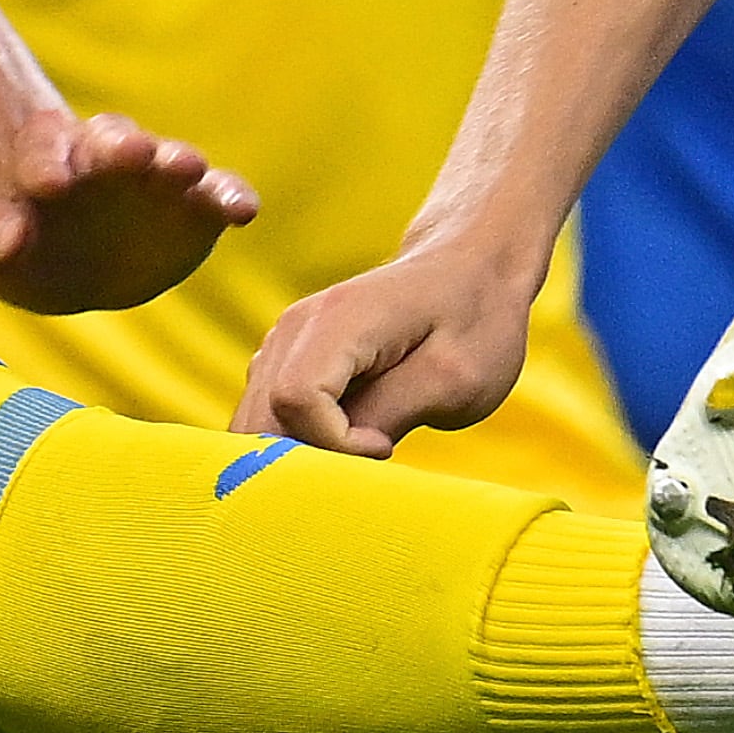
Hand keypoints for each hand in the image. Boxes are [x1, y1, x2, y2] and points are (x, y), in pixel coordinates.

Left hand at [0, 110, 257, 315]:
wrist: (76, 258)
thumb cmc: (25, 244)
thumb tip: (11, 238)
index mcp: (47, 158)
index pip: (42, 149)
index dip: (44, 163)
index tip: (46, 185)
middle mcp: (106, 157)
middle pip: (112, 139)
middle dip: (121, 145)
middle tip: (130, 151)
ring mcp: (155, 177)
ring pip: (169, 158)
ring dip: (176, 160)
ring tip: (185, 168)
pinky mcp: (195, 206)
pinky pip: (218, 194)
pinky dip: (231, 196)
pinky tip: (243, 211)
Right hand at [238, 238, 542, 457]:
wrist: (471, 271)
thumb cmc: (474, 321)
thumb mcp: (455, 377)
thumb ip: (390, 412)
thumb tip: (334, 456)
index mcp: (339, 320)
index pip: (297, 399)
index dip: (335, 443)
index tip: (387, 446)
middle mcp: (296, 326)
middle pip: (264, 417)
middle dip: (308, 460)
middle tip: (370, 461)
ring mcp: (284, 341)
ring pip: (258, 423)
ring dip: (302, 453)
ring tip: (364, 446)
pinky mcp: (286, 359)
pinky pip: (270, 417)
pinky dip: (298, 441)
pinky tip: (348, 437)